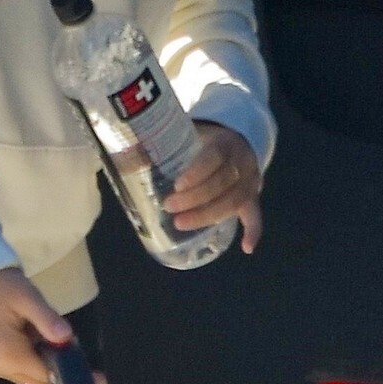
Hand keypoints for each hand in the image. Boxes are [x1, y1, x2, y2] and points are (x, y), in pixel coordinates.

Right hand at [0, 266, 73, 383]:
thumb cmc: (1, 287)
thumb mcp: (28, 297)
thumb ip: (48, 320)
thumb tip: (66, 338)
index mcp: (7, 355)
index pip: (46, 377)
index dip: (62, 364)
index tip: (67, 345)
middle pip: (36, 380)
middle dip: (48, 362)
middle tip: (47, 334)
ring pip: (24, 376)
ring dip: (33, 360)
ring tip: (30, 332)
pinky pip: (10, 370)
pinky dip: (20, 359)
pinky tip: (18, 337)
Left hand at [164, 123, 262, 253]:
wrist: (236, 139)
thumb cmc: (203, 141)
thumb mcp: (189, 135)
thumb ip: (166, 146)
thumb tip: (127, 159)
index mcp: (224, 143)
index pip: (214, 157)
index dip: (197, 173)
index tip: (176, 186)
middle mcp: (241, 161)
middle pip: (223, 182)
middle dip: (196, 198)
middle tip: (169, 207)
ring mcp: (250, 179)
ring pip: (235, 200)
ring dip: (209, 215)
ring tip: (182, 224)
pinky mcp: (252, 195)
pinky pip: (255, 214)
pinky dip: (253, 231)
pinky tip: (246, 248)